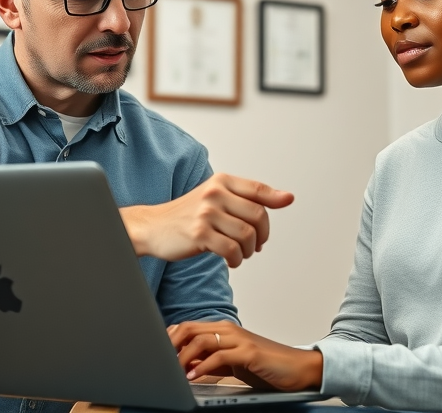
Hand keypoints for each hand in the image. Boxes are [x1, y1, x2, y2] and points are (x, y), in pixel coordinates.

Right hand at [121, 173, 293, 267]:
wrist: (152, 227)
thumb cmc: (188, 215)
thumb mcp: (215, 198)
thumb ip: (246, 198)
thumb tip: (286, 197)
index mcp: (221, 182)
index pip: (257, 189)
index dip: (276, 197)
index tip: (289, 200)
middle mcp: (214, 193)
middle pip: (257, 215)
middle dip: (262, 235)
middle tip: (256, 245)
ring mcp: (206, 213)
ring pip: (247, 235)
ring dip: (249, 250)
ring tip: (241, 253)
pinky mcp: (199, 234)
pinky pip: (232, 250)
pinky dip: (236, 259)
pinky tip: (230, 260)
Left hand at [168, 322, 322, 391]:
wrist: (298, 368)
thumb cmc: (266, 366)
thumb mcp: (232, 364)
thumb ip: (211, 362)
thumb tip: (186, 365)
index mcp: (223, 331)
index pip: (188, 328)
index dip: (170, 339)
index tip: (157, 355)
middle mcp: (229, 330)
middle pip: (189, 329)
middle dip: (170, 345)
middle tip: (159, 362)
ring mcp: (240, 339)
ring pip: (201, 340)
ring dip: (183, 357)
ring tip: (173, 372)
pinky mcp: (249, 352)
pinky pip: (219, 356)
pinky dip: (203, 367)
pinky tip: (194, 377)